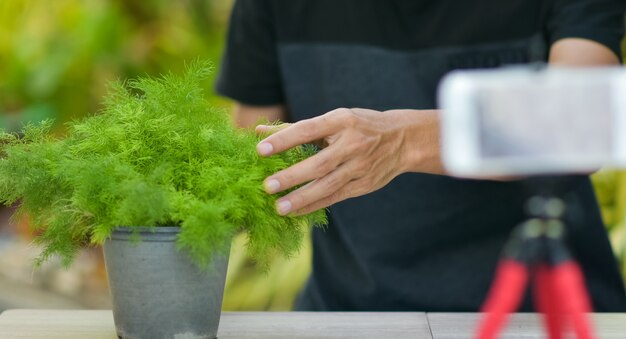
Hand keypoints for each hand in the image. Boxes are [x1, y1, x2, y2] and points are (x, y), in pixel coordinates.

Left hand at [255, 108, 442, 214]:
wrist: (402, 139)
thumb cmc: (358, 126)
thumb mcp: (333, 120)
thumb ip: (296, 128)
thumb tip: (259, 132)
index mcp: (342, 121)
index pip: (309, 130)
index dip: (284, 139)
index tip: (260, 149)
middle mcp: (353, 143)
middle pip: (319, 163)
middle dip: (292, 176)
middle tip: (267, 186)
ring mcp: (360, 166)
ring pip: (328, 185)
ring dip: (302, 197)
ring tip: (278, 207)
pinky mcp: (364, 184)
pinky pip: (336, 197)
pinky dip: (315, 205)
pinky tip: (296, 211)